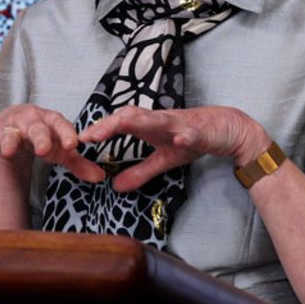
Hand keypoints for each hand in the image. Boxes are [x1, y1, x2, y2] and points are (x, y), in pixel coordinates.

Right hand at [0, 104, 105, 183]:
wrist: (16, 124)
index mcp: (50, 120)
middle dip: (40, 137)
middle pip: (36, 128)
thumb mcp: (61, 148)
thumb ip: (78, 163)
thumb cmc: (43, 136)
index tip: (74, 145)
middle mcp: (31, 120)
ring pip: (10, 134)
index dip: (67, 133)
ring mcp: (11, 127)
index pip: (61, 124)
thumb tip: (101, 177)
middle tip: (44, 150)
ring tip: (9, 151)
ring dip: (10, 142)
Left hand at [78, 105, 269, 192]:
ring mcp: (178, 123)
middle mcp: (158, 120)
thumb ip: (139, 172)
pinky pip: (190, 132)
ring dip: (139, 121)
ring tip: (120, 124)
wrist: (224, 128)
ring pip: (156, 118)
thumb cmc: (190, 139)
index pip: (118, 125)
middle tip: (90, 135)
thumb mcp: (162, 160)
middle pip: (129, 116)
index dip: (99, 130)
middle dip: (109, 124)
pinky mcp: (198, 130)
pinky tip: (179, 140)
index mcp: (147, 126)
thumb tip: (115, 187)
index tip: (79, 140)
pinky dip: (184, 136)